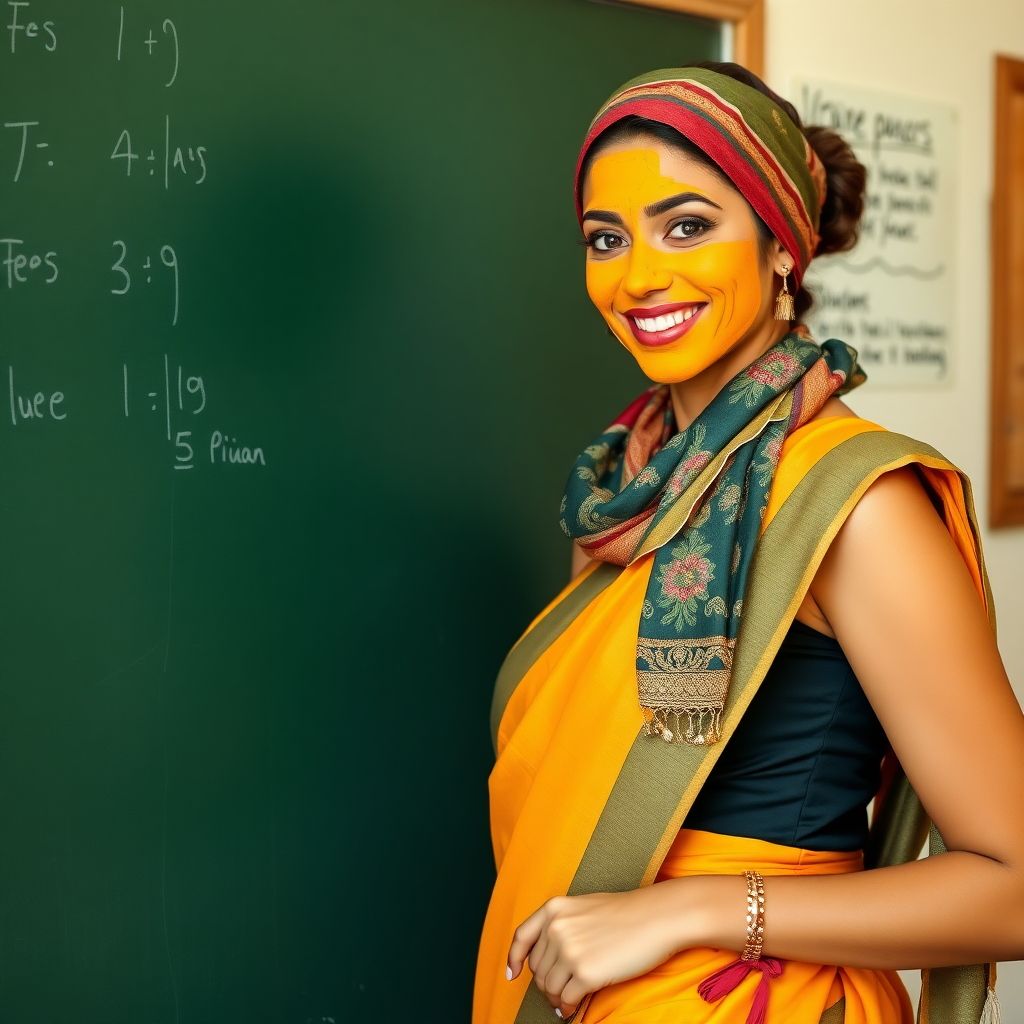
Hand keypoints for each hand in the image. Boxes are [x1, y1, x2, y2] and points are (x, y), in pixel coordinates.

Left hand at [506, 885, 694, 1018]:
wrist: (656, 917)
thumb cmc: (626, 913)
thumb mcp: (584, 907)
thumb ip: (562, 924)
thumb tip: (548, 955)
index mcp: (554, 909)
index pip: (521, 937)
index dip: (513, 958)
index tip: (512, 974)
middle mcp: (557, 928)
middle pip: (537, 969)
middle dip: (545, 983)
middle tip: (558, 990)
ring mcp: (570, 951)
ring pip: (548, 988)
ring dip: (556, 999)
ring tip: (566, 1001)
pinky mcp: (586, 973)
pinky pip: (565, 1000)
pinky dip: (566, 1008)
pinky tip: (572, 1009)